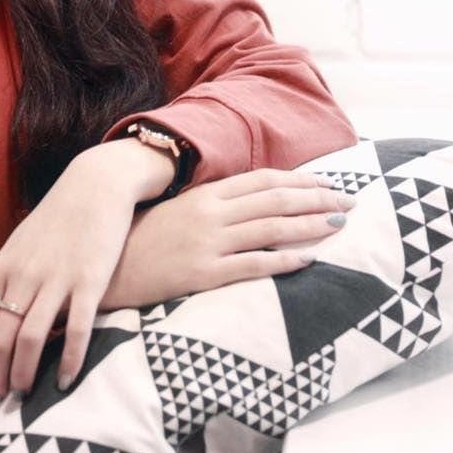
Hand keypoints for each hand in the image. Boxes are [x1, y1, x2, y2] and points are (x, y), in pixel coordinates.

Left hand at [0, 143, 150, 400]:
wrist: (95, 185)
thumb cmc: (56, 219)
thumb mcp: (19, 244)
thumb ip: (4, 277)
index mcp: (2, 267)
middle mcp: (24, 275)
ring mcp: (56, 279)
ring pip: (29, 339)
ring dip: (23, 374)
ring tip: (23, 393)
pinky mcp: (89, 280)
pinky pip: (75, 329)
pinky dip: (68, 361)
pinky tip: (64, 382)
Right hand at [100, 168, 355, 310]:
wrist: (104, 267)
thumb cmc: (138, 237)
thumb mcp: (172, 210)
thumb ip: (207, 202)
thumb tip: (245, 200)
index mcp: (203, 194)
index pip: (261, 180)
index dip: (298, 179)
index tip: (325, 182)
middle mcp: (210, 213)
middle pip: (274, 199)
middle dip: (316, 198)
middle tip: (348, 201)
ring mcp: (208, 243)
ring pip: (271, 228)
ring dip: (310, 224)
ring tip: (339, 223)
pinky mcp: (203, 273)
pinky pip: (254, 265)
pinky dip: (284, 260)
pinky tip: (308, 259)